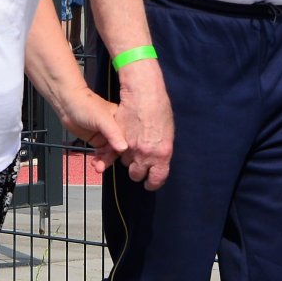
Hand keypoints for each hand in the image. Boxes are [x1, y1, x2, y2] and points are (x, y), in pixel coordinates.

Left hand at [59, 91, 126, 170]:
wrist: (66, 104)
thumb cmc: (86, 106)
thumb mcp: (102, 120)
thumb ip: (113, 134)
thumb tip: (124, 148)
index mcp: (122, 121)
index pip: (129, 138)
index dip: (128, 151)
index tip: (124, 162)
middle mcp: (116, 129)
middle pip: (119, 148)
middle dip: (111, 158)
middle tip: (104, 166)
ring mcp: (105, 135)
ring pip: (109, 152)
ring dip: (104, 161)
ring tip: (98, 168)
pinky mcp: (96, 140)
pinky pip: (100, 153)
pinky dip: (98, 159)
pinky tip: (95, 164)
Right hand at [117, 75, 173, 190]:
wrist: (145, 96)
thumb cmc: (160, 112)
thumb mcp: (168, 135)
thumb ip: (161, 152)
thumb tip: (158, 161)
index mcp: (162, 155)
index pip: (156, 179)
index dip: (152, 183)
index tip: (149, 184)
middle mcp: (145, 155)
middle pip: (136, 174)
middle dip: (136, 171)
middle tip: (137, 165)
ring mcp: (130, 148)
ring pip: (124, 161)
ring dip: (126, 157)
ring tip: (130, 146)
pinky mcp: (118, 139)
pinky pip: (114, 151)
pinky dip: (114, 150)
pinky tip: (118, 145)